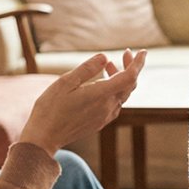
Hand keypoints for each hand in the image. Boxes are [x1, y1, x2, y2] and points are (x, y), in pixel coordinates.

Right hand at [17, 50, 145, 155]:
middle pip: (130, 85)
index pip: (130, 77)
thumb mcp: (65, 82)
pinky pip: (115, 103)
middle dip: (131, 67)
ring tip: (108, 66)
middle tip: (125, 53)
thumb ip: (87, 69)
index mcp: (101, 95)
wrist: (45, 138)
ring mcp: (105, 116)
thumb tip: (105, 56)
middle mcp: (107, 107)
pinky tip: (102, 84)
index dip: (138, 63)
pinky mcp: (100, 122)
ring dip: (121, 78)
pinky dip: (115, 90)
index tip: (143, 51)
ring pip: (123, 94)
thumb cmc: (51, 108)